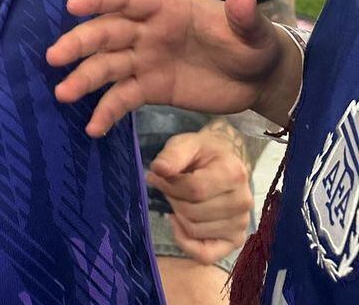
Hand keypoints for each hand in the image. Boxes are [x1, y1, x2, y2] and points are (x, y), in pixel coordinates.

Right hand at [46, 0, 297, 134]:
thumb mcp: (253, 30)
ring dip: (84, 78)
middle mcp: (148, 31)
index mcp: (167, 9)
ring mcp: (146, 61)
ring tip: (62, 94)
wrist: (260, 78)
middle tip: (54, 57)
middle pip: (107, 33)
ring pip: (108, 66)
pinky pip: (123, 98)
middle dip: (80, 43)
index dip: (101, 0)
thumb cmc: (253, 44)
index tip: (73, 6)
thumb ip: (244, 17)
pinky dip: (107, 111)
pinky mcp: (151, 89)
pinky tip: (92, 127)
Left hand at [146, 127, 252, 263]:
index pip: (194, 189)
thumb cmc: (204, 153)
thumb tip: (158, 169)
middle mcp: (243, 202)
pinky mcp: (235, 241)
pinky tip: (178, 224)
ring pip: (195, 231)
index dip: (169, 185)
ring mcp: (241, 224)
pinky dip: (186, 244)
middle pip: (193, 212)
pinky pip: (206, 255)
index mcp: (234, 174)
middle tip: (166, 187)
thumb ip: (172, 154)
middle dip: (172, 199)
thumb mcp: (186, 143)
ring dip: (178, 215)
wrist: (225, 162)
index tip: (156, 176)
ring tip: (177, 199)